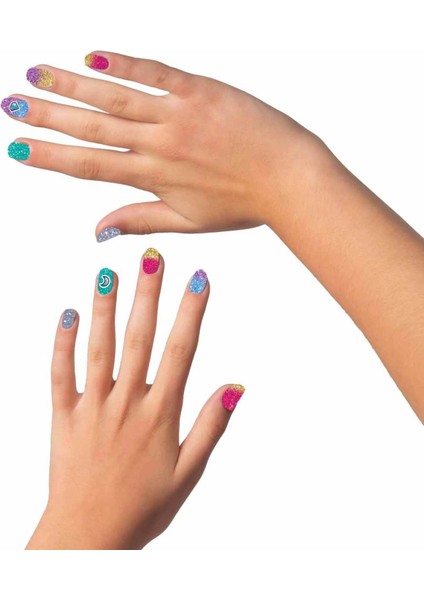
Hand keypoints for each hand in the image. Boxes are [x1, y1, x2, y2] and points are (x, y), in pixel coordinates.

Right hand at [3, 51, 323, 239]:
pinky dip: (124, 63)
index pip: (91, 167)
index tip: (19, 150)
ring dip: (73, 84)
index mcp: (155, 178)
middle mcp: (160, 144)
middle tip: (11, 104)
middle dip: (48, 116)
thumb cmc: (243, 203)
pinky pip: (155, 71)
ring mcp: (179, 114)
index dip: (52, 158)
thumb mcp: (189, 222)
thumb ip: (140, 221)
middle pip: (93, 128)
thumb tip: (98, 231)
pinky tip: (94, 56)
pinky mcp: (200, 91)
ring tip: (37, 73)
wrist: (288, 177)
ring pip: (116, 97)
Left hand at [26, 250, 244, 549]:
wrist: (87, 538)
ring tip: (109, 273)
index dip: (191, 312)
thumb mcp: (188, 472)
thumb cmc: (143, 507)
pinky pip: (60, 375)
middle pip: (139, 339)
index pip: (180, 351)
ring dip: (104, 309)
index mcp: (159, 414)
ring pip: (98, 349)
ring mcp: (92, 407)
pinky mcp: (63, 418)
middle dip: (148, 295)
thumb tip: (235, 386)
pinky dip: (62, 344)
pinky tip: (67, 315)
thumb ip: (211, 426)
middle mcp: (126, 403)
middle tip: (152, 258)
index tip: (199, 279)